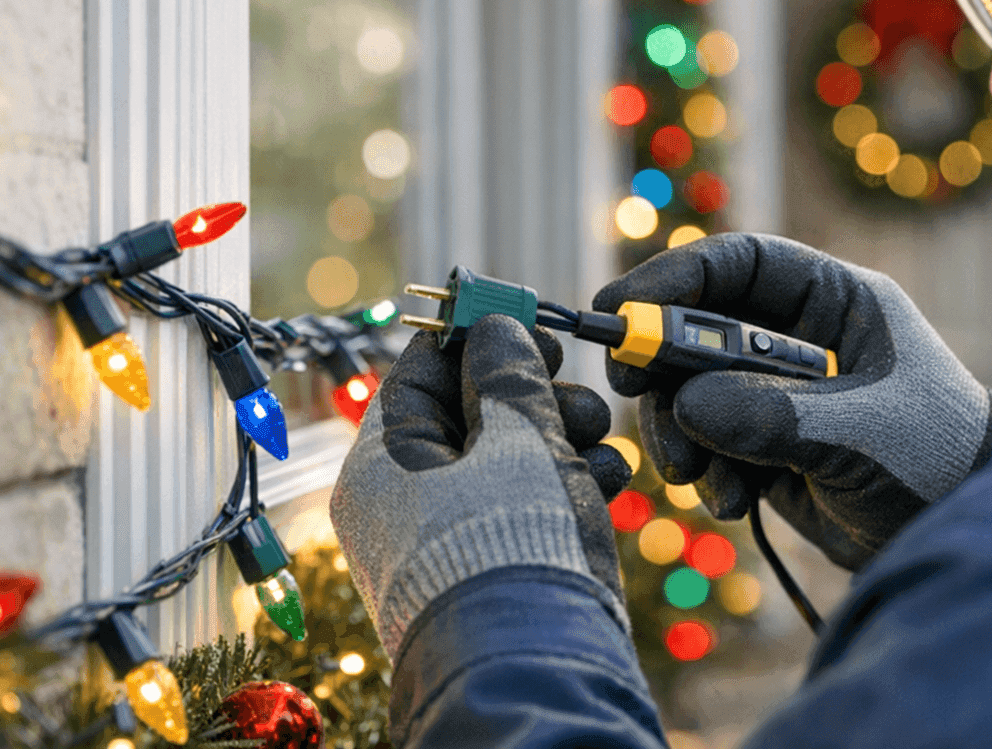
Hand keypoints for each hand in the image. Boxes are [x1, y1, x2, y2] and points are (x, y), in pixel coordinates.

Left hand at [330, 315, 632, 660]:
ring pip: (504, 461)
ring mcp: (448, 541)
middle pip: (467, 416)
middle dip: (531, 392)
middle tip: (572, 378)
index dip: (472, 337)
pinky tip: (608, 479)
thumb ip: (510, 376)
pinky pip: (522, 507)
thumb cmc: (514, 548)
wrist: (536, 674)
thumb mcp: (518, 442)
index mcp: (382, 466)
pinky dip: (564, 484)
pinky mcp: (492, 570)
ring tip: (601, 437)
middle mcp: (404, 504)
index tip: (521, 316)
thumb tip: (494, 328)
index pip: (417, 375)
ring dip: (559, 436)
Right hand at [594, 233, 991, 569]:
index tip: (618, 309)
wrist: (970, 532)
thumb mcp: (859, 430)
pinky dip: (707, 475)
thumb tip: (683, 407)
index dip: (675, 277)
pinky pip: (710, 447)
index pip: (740, 264)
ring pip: (693, 394)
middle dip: (663, 365)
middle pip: (700, 329)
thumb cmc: (939, 457)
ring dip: (680, 434)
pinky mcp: (770, 450)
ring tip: (696, 478)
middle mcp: (799, 341)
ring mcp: (780, 396)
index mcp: (833, 302)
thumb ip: (771, 414)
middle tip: (631, 393)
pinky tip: (734, 503)